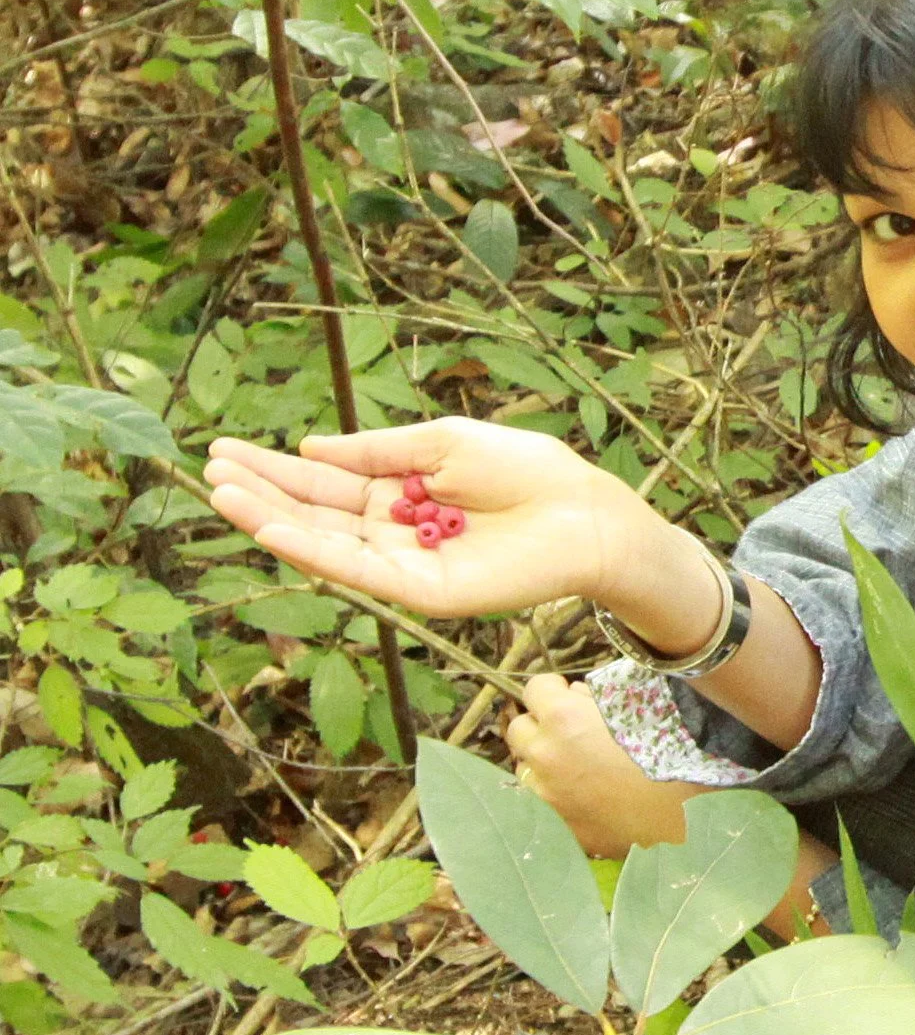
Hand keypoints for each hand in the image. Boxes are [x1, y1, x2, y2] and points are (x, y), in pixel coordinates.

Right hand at [205, 419, 659, 623]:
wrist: (584, 512)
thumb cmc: (525, 470)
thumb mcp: (442, 443)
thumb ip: (377, 451)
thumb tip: (312, 447)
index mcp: (400, 491)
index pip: (326, 481)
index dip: (277, 468)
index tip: (226, 451)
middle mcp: (394, 530)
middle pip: (315, 512)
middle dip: (262, 491)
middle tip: (209, 469)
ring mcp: (403, 563)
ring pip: (325, 543)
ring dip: (271, 519)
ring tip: (222, 494)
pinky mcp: (420, 591)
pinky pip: (357, 571)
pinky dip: (313, 551)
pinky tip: (272, 529)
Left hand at [504, 675, 698, 852]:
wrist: (690, 813)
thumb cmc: (672, 750)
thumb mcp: (640, 705)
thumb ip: (600, 695)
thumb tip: (577, 696)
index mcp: (564, 718)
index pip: (535, 688)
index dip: (553, 689)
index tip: (568, 695)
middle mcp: (546, 755)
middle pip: (519, 728)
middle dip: (541, 723)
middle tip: (570, 729)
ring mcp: (547, 795)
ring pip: (525, 767)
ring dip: (543, 760)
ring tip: (576, 764)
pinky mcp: (558, 826)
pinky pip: (540, 803)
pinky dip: (554, 794)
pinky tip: (583, 794)